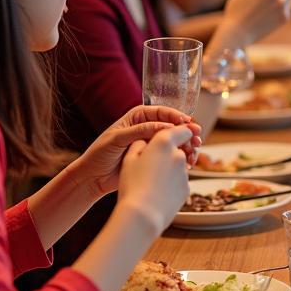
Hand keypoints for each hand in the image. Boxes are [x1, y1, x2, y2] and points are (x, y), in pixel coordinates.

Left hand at [74, 107, 200, 199]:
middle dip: (186, 131)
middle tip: (197, 137)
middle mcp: (147, 128)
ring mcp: (151, 144)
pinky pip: (170, 155)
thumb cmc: (100, 154)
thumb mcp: (118, 138)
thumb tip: (166, 126)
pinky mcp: (153, 158)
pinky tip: (188, 162)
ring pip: (174, 141)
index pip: (161, 112)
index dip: (176, 116)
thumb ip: (141, 130)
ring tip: (194, 151)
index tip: (187, 122)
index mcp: (138, 117)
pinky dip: (180, 158)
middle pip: (172, 125)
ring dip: (186, 145)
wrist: (92, 178)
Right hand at [116, 125, 192, 232]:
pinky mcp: (186, 188)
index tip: (174, 135)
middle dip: (170, 153)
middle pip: (180, 148)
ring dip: (169, 170)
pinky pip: (178, 182)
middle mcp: (178, 155)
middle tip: (153, 164)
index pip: (182, 129)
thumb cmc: (131, 185)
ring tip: (151, 182)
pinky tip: (157, 192)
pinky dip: (171, 184)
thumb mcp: (129, 159)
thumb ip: (140, 144)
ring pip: (178, 167)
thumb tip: (146, 141)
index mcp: (164, 142)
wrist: (142, 215)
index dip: (179, 130)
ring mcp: (185, 173)